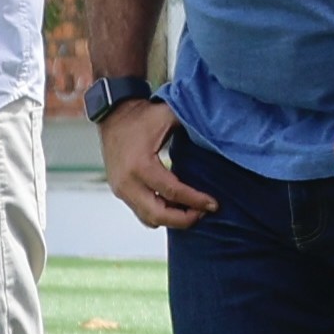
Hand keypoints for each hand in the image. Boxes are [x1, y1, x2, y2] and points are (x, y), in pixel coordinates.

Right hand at [98, 101, 213, 230]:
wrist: (113, 114)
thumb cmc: (142, 115)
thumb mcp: (169, 117)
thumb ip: (194, 126)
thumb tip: (220, 137)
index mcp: (141, 165)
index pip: (173, 192)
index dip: (196, 201)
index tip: (214, 204)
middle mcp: (128, 182)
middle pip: (159, 215)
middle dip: (185, 219)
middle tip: (203, 212)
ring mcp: (121, 189)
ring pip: (149, 219)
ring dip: (172, 219)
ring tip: (192, 210)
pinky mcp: (119, 191)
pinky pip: (141, 212)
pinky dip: (160, 214)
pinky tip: (176, 206)